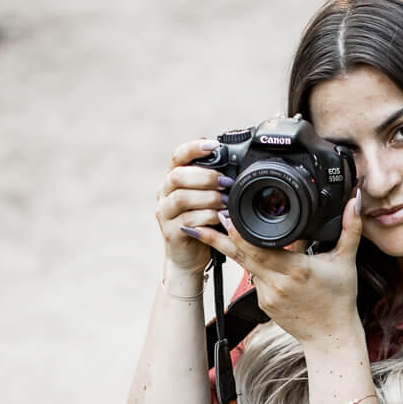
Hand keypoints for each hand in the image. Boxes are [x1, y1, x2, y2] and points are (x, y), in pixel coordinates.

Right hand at [156, 138, 230, 275]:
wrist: (189, 257)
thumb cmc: (202, 224)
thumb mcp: (208, 199)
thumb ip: (214, 184)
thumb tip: (237, 168)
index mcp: (174, 180)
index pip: (178, 156)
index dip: (194, 148)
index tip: (213, 145)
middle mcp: (165, 194)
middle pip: (177, 176)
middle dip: (205, 177)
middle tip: (226, 183)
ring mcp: (165, 213)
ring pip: (181, 198)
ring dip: (207, 198)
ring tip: (225, 202)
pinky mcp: (171, 232)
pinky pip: (187, 220)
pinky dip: (207, 217)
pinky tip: (220, 218)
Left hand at [184, 191, 363, 350]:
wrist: (331, 337)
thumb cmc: (339, 300)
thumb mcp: (346, 261)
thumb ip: (350, 227)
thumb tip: (355, 199)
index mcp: (296, 269)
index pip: (259, 246)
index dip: (239, 230)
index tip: (227, 212)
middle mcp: (277, 283)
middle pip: (241, 254)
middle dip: (222, 234)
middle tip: (211, 213)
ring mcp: (267, 295)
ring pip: (244, 265)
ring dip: (234, 247)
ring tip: (218, 226)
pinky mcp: (263, 304)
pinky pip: (253, 278)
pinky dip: (253, 265)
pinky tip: (253, 253)